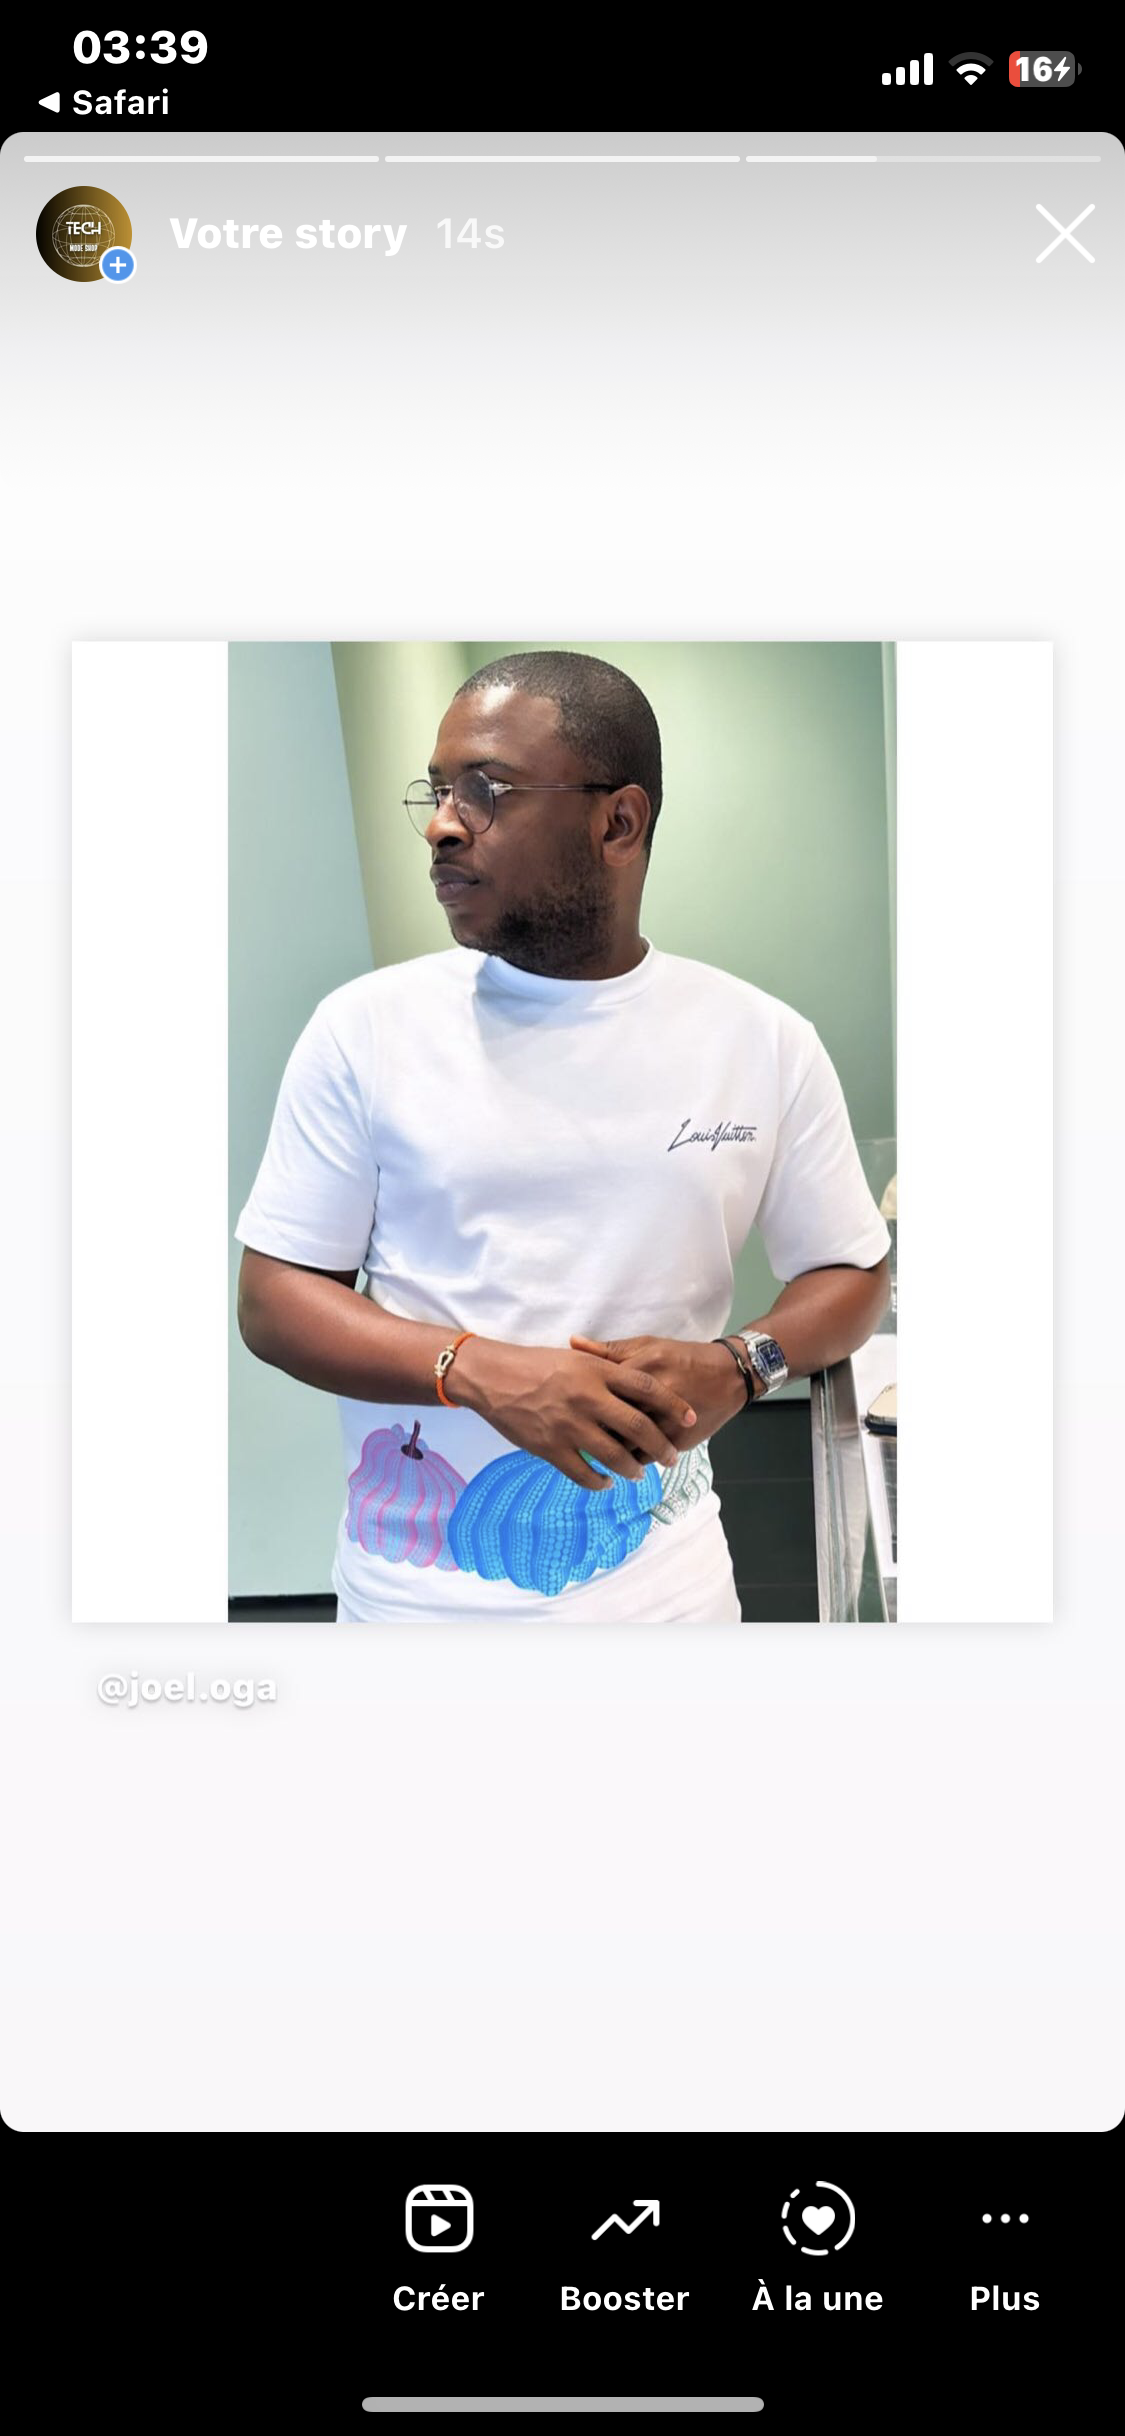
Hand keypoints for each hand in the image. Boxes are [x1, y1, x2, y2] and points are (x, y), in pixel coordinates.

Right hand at [450, 1337, 697, 1489]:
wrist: (493, 1378)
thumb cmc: (536, 1364)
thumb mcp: (576, 1357)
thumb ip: (607, 1368)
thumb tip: (639, 1383)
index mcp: (597, 1372)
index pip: (647, 1389)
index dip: (673, 1405)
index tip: (690, 1418)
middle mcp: (588, 1398)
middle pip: (638, 1427)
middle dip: (661, 1447)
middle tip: (672, 1457)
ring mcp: (569, 1425)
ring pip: (614, 1456)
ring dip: (632, 1469)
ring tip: (639, 1473)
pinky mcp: (550, 1448)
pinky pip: (583, 1473)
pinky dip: (599, 1482)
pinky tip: (606, 1483)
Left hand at [568, 1334, 745, 1450]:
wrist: (729, 1375)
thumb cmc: (682, 1357)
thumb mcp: (647, 1345)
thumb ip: (608, 1349)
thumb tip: (572, 1343)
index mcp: (641, 1368)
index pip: (599, 1390)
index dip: (581, 1403)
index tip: (570, 1407)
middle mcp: (653, 1397)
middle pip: (609, 1422)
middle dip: (592, 1430)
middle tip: (581, 1432)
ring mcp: (666, 1422)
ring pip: (626, 1445)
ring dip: (611, 1449)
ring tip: (600, 1447)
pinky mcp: (678, 1440)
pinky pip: (645, 1457)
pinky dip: (633, 1457)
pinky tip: (626, 1452)